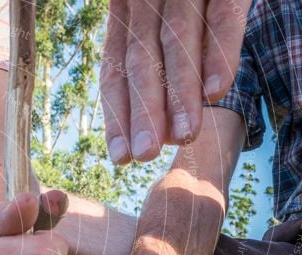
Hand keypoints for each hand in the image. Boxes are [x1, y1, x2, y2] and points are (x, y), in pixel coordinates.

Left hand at [101, 0, 249, 163]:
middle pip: (141, 62)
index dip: (117, 114)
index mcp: (125, 12)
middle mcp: (146, 0)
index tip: (119, 157)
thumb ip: (148, 48)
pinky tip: (217, 89)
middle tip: (144, 156)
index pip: (115, 69)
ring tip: (184, 136)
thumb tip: (156, 112)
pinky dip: (219, 50)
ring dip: (179, 93)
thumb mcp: (152, 11)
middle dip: (143, 113)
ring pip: (175, 43)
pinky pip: (219, 14)